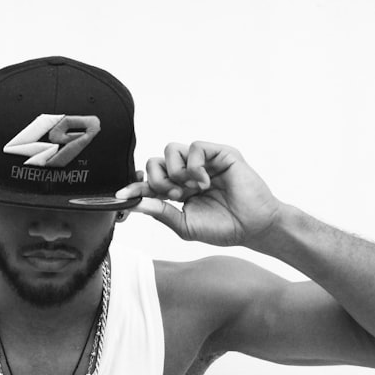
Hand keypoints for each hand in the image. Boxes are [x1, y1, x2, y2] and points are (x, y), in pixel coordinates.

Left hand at [115, 141, 280, 246]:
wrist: (254, 228)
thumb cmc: (224, 228)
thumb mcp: (185, 225)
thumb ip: (161, 213)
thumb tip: (136, 204)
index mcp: (178, 189)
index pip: (150, 182)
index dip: (135, 186)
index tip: (121, 196)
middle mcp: (188, 172)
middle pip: (156, 161)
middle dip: (158, 180)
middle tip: (175, 196)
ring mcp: (204, 162)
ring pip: (171, 149)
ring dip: (175, 172)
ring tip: (190, 189)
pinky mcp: (220, 154)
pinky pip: (196, 147)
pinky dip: (195, 165)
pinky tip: (204, 182)